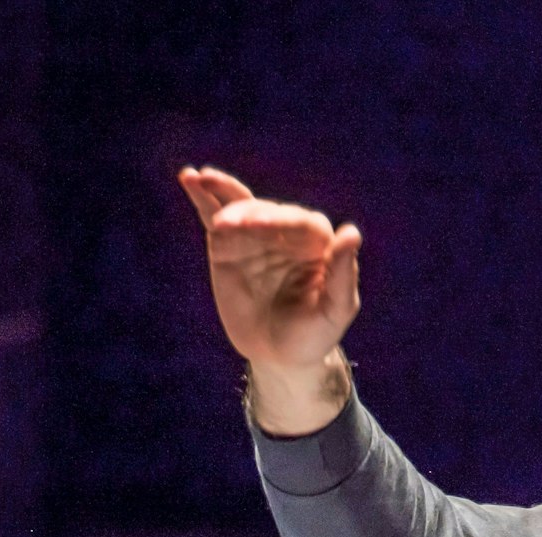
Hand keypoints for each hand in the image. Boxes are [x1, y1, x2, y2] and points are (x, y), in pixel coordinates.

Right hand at [178, 166, 359, 431]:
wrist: (277, 355)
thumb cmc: (313, 334)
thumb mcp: (334, 311)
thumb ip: (343, 274)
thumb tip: (351, 232)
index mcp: (319, 244)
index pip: (302, 223)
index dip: (281, 221)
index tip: (257, 227)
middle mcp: (288, 233)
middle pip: (268, 213)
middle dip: (248, 215)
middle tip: (229, 226)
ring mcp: (256, 236)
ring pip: (242, 206)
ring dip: (223, 192)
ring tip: (202, 180)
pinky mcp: (228, 244)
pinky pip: (215, 215)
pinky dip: (202, 196)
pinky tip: (189, 177)